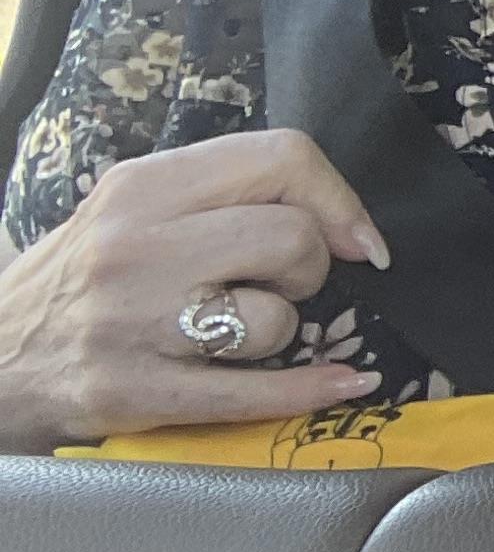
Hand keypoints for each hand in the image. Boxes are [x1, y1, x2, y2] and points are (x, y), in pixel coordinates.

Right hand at [0, 129, 390, 454]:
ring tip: (238, 332)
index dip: (337, 198)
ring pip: (275, 319)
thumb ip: (221, 196)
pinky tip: (342, 381)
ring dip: (279, 331)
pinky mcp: (133, 392)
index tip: (353, 235)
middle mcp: (134, 249)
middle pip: (291, 239)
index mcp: (141, 188)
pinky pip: (252, 393)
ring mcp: (132, 324)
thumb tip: (346, 223)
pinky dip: (311, 389)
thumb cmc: (82, 280)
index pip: (280, 158)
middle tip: (281, 283)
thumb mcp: (130, 210)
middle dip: (309, 268)